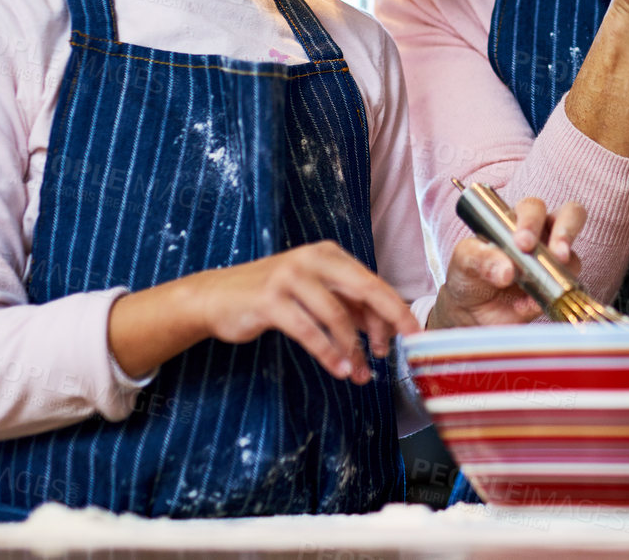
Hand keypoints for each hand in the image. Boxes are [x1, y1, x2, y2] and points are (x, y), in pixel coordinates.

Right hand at [194, 241, 419, 383]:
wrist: (216, 296)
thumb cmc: (272, 296)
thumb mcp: (314, 293)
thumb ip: (347, 306)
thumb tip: (383, 330)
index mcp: (328, 255)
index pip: (372, 282)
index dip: (394, 310)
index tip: (412, 334)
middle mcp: (313, 259)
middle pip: (364, 289)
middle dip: (388, 320)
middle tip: (400, 349)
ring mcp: (290, 277)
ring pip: (337, 316)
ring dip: (353, 349)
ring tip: (361, 373)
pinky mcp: (270, 300)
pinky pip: (309, 331)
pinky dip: (329, 353)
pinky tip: (340, 369)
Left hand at [430, 196, 587, 327]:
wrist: (472, 313)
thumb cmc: (469, 275)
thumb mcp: (464, 261)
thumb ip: (480, 258)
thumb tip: (506, 270)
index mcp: (516, 221)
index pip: (534, 208)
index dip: (533, 221)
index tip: (523, 243)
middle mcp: (541, 236)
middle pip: (570, 215)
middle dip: (565, 231)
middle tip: (556, 253)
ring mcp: (551, 264)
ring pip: (573, 257)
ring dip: (561, 270)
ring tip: (541, 284)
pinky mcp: (555, 290)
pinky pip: (562, 291)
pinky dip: (546, 298)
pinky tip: (525, 306)